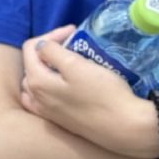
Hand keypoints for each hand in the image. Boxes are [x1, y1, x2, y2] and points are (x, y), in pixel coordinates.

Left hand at [19, 25, 158, 158]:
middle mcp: (34, 98)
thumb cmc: (102, 94)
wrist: (125, 128)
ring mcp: (46, 112)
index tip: (73, 31)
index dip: (51, 34)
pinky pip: (42, 99)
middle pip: (32, 64)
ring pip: (36, 82)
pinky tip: (57, 85)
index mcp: (36, 81)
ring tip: (65, 62)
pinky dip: (46, 87)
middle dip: (48, 50)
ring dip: (46, 68)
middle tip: (71, 44)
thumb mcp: (76, 65)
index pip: (32, 48)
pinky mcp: (59, 121)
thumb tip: (41, 46)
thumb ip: (52, 52)